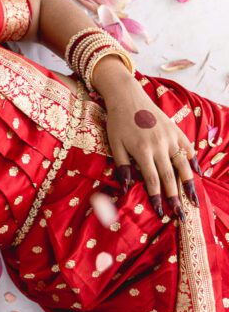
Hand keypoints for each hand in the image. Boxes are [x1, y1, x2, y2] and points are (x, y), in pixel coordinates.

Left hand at [98, 68, 198, 219]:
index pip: (152, 180)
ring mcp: (170, 137)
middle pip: (169, 176)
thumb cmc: (117, 122)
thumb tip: (125, 188)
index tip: (161, 212)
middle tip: (181, 215)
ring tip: (193, 199)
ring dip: (189, 183)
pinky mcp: (176, 130)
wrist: (128, 96)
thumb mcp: (114, 144)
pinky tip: (196, 173)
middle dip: (175, 197)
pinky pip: (187, 148)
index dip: (156, 197)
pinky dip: (192, 160)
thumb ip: (122, 166)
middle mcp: (159, 145)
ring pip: (182, 164)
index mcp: (142, 151)